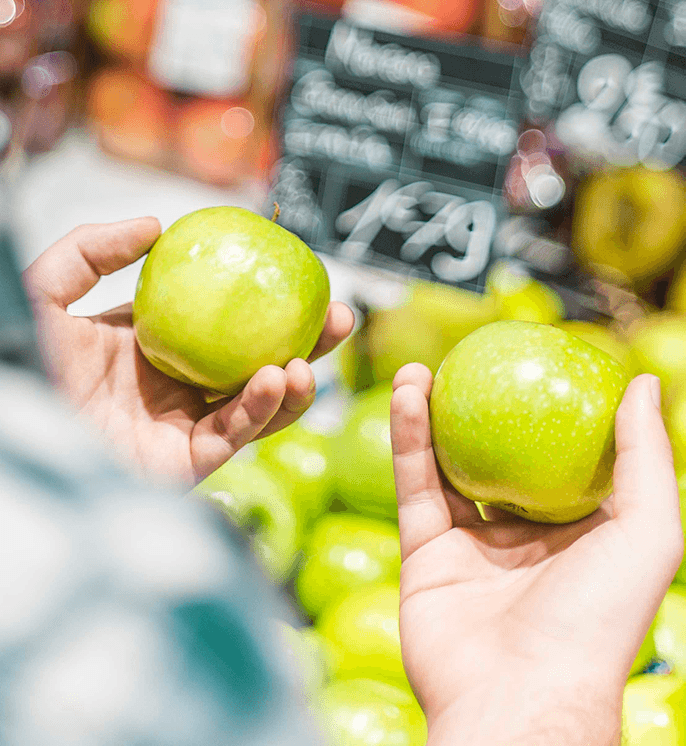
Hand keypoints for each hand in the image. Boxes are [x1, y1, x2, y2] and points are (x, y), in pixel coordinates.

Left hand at [23, 217, 353, 488]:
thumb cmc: (9, 358)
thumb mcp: (45, 288)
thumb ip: (93, 248)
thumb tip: (157, 224)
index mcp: (146, 346)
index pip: (217, 320)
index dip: (260, 300)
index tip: (297, 271)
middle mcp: (169, 388)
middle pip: (252, 362)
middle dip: (301, 343)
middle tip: (337, 315)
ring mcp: (177, 427)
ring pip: (255, 405)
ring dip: (294, 382)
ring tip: (312, 356)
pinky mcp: (180, 465)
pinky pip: (233, 435)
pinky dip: (261, 409)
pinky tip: (277, 378)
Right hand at [390, 364, 682, 745]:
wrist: (518, 693)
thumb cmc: (596, 620)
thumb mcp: (648, 533)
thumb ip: (647, 458)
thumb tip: (646, 383)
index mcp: (579, 535)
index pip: (562, 460)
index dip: (548, 411)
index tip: (534, 362)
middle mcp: (523, 539)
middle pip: (497, 458)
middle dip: (479, 410)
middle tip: (466, 362)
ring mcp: (470, 547)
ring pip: (446, 466)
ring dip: (431, 414)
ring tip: (420, 368)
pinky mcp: (424, 553)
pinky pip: (415, 486)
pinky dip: (407, 440)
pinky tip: (408, 396)